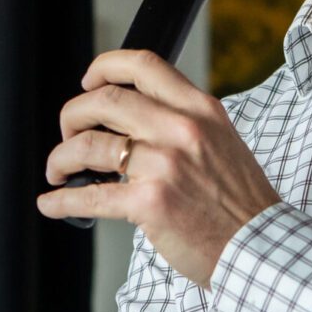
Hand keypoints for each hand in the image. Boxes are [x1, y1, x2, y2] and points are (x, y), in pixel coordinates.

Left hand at [37, 50, 280, 286]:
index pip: (144, 66)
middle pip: (104, 101)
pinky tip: (52, 203)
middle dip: (72, 115)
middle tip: (67, 132)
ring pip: (88, 146)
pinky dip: (61, 200)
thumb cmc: (240, 203)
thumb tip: (129, 122)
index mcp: (200, 110)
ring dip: (60, 158)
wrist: (259, 246)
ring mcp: (165, 165)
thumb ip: (182, 125)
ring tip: (57, 170)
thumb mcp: (221, 142)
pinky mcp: (150, 203)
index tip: (88, 80)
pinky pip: (89, 196)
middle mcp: (181, 130)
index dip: (105, 67)